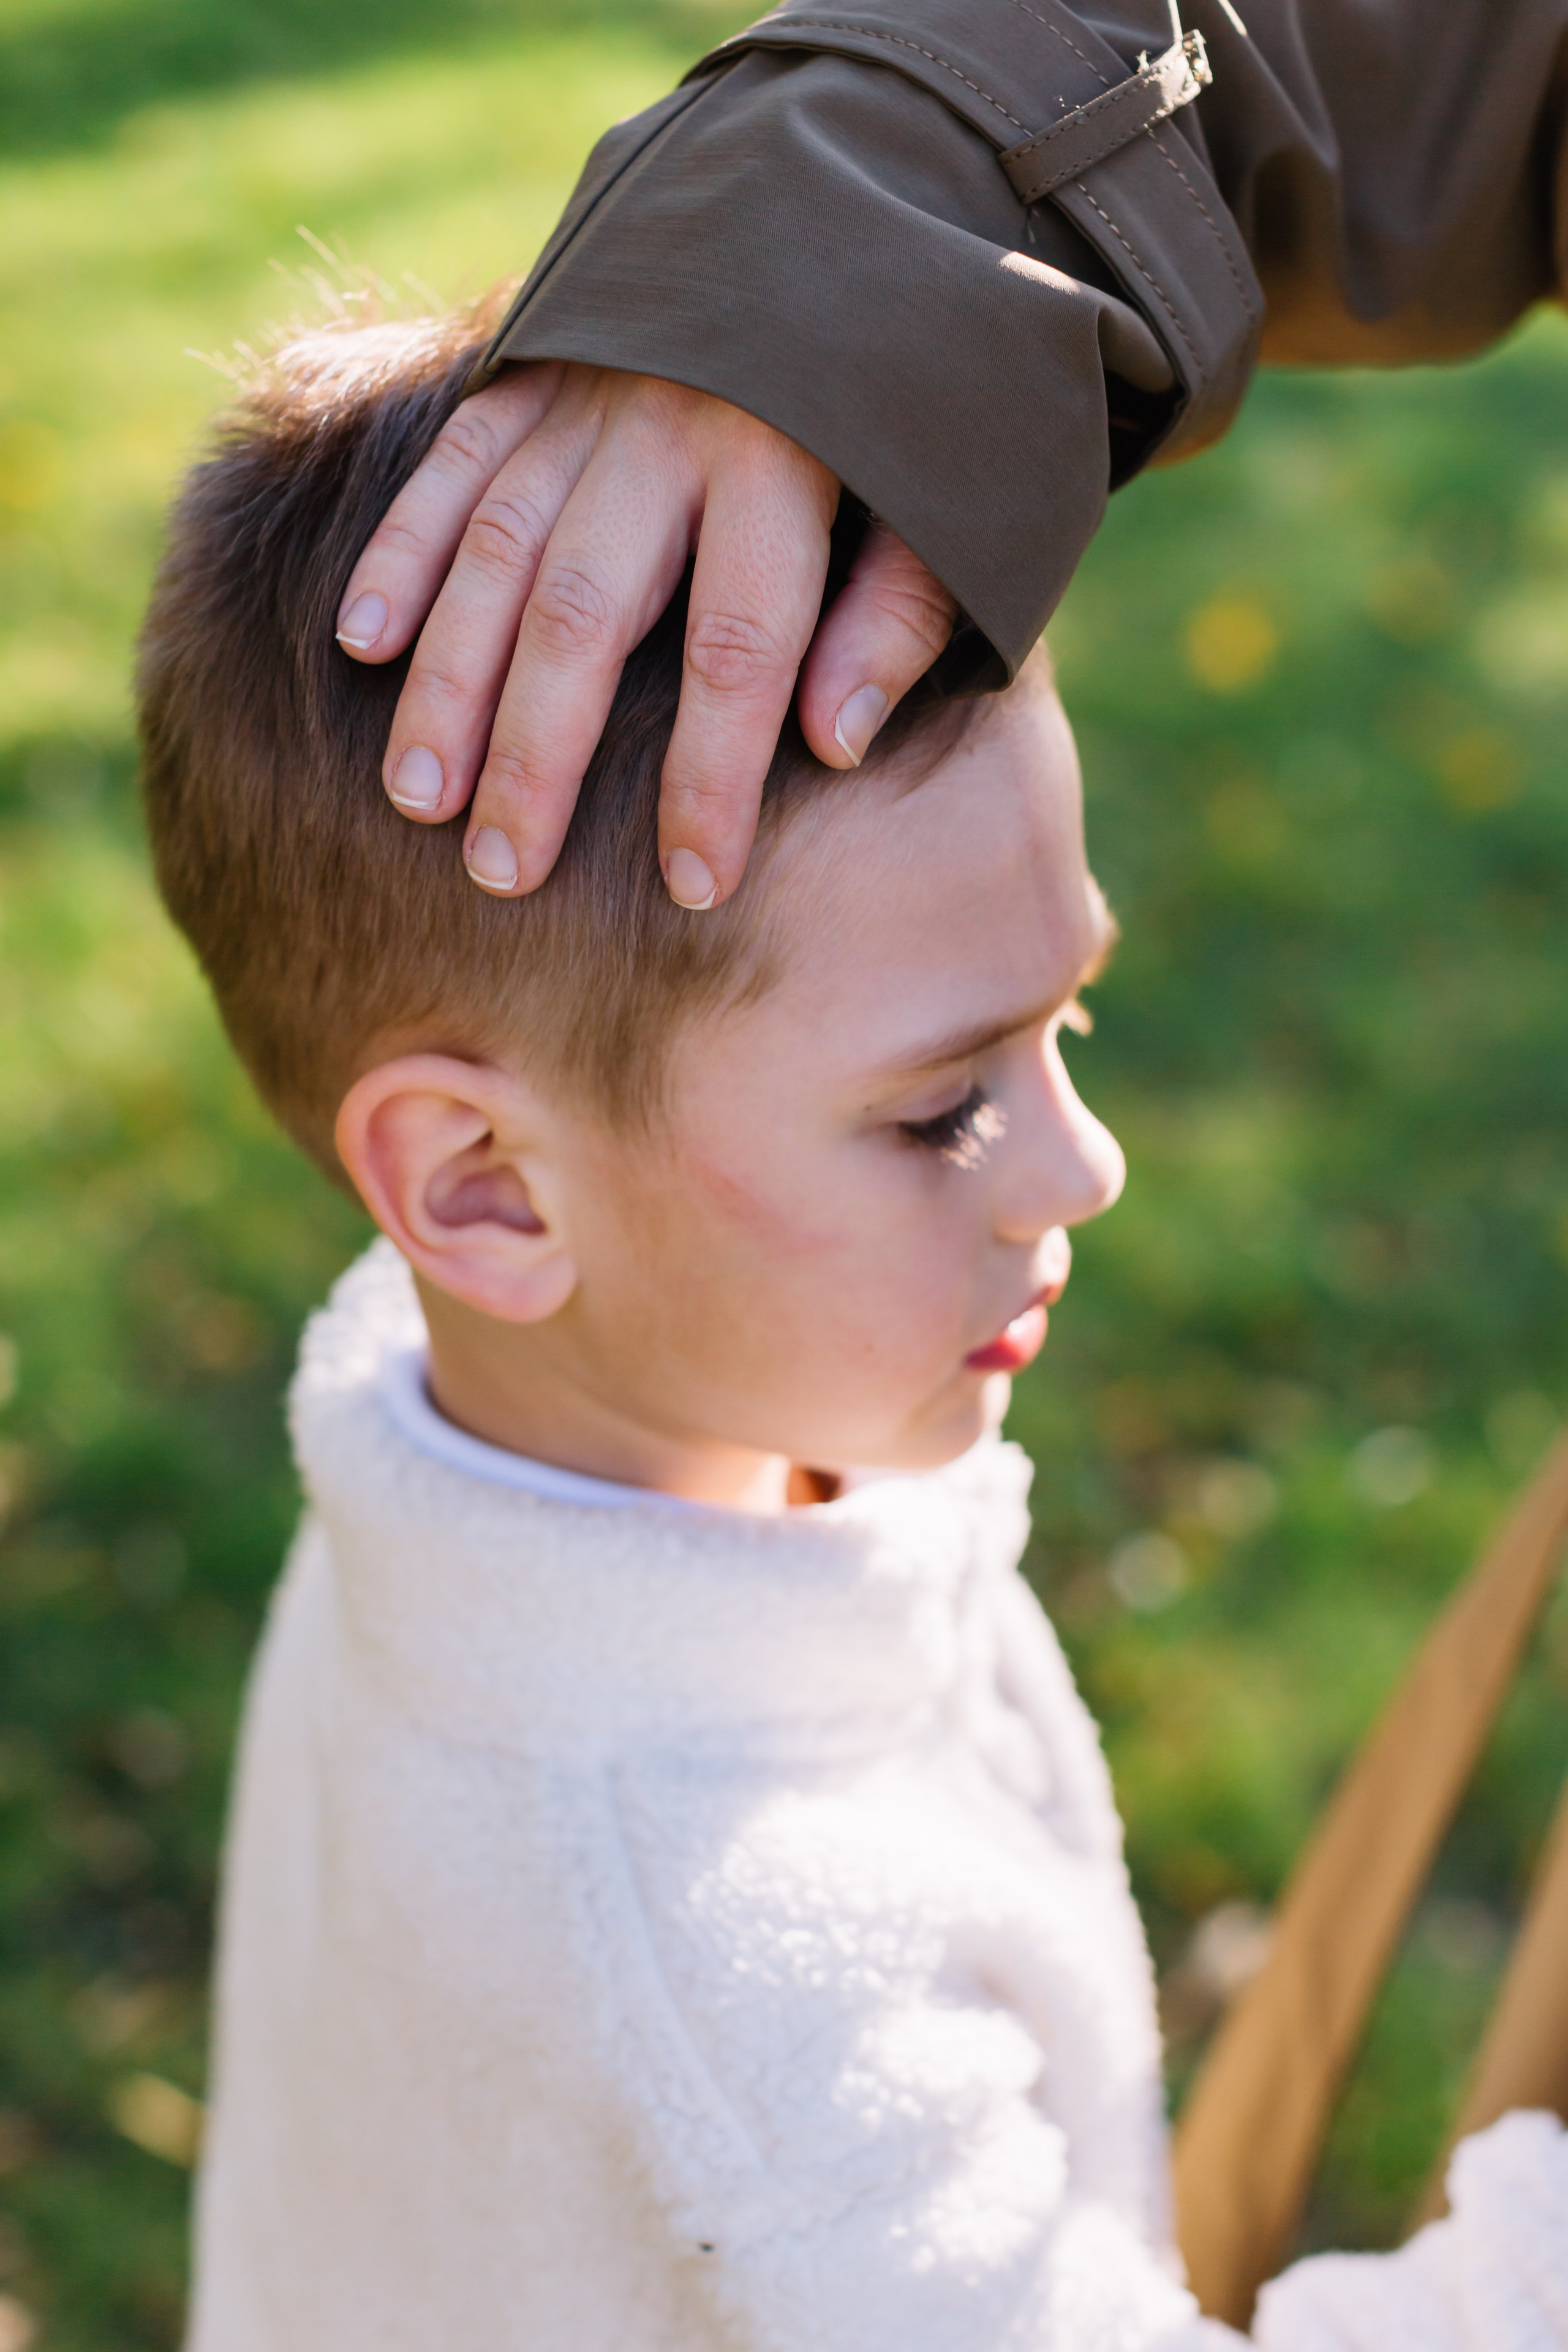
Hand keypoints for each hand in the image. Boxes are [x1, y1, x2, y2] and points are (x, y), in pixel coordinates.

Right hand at [335, 364, 956, 906]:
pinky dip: (399, 550)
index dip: (712, 779)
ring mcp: (590, 392)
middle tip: (504, 875)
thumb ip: (898, 615)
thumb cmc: (905, 395)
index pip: (738, 652)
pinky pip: (451, 461)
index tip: (691, 886)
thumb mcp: (949, 497)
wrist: (851, 193)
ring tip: (415, 801)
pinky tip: (360, 644)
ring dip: (449, 680)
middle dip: (539, 756)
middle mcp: (671, 429)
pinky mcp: (533, 367)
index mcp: (784, 465)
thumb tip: (831, 743)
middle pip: (587, 614)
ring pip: (496, 550)